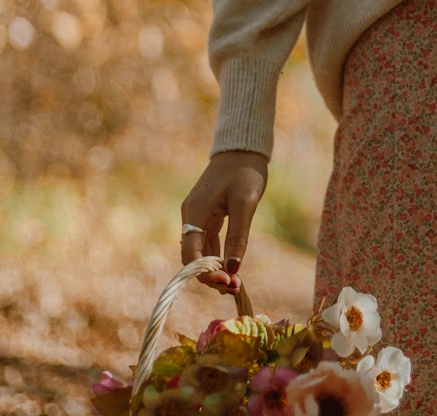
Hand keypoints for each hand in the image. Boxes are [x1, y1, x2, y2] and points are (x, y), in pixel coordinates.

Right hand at [180, 150, 268, 295]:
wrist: (243, 148)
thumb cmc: (245, 172)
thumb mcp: (245, 204)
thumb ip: (238, 236)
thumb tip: (233, 269)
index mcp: (195, 212)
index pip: (191, 254)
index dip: (204, 274)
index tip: (226, 282)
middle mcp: (191, 216)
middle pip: (193, 256)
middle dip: (211, 275)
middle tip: (234, 288)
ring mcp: (197, 216)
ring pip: (201, 251)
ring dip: (215, 269)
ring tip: (235, 284)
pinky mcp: (206, 215)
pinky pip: (208, 242)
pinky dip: (218, 257)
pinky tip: (231, 268)